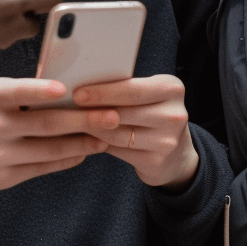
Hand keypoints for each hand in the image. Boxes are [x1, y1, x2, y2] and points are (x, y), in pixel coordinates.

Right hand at [0, 78, 119, 192]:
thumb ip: (19, 92)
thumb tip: (66, 89)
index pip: (19, 90)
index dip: (43, 90)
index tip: (68, 89)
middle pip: (46, 122)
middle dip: (83, 119)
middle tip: (111, 115)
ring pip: (49, 149)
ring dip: (82, 142)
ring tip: (104, 135)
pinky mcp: (2, 178)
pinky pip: (42, 168)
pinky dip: (66, 159)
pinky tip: (82, 151)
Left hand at [74, 75, 199, 190]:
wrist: (175, 154)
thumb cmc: (153, 114)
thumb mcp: (150, 95)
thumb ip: (127, 89)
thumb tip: (85, 84)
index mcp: (172, 88)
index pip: (134, 89)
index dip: (104, 92)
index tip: (78, 93)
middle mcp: (174, 114)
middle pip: (125, 111)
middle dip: (95, 108)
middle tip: (71, 106)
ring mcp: (167, 141)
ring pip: (119, 134)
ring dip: (93, 128)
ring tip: (75, 121)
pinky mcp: (157, 162)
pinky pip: (120, 151)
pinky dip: (100, 143)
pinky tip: (88, 138)